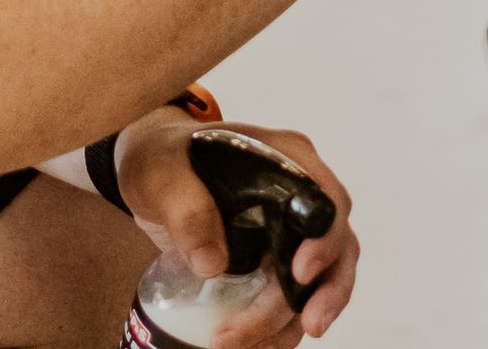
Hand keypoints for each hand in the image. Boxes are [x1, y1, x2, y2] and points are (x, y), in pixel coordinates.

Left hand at [117, 113, 357, 346]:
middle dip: (324, 293)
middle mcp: (300, 192)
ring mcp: (292, 229)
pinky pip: (294, 298)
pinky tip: (257, 345)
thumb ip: (184, 207)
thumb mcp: (160, 171)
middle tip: (307, 327)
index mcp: (285, 157)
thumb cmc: (162, 159)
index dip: (324, 237)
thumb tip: (213, 264)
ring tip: (259, 346)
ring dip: (296, 319)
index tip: (301, 272)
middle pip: (336, 245)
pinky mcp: (277, 260)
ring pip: (322, 280)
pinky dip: (281, 327)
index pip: (324, 197)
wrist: (151, 175)